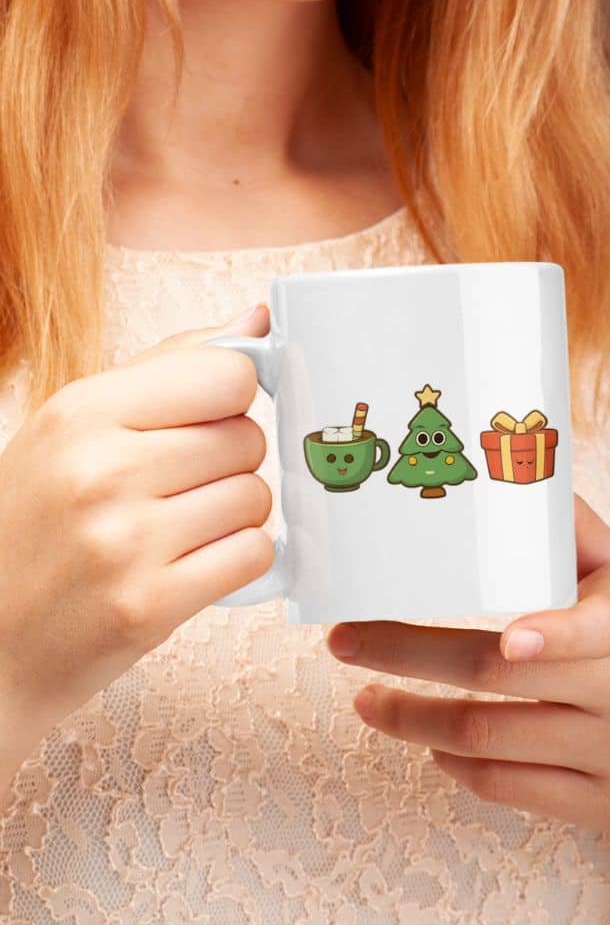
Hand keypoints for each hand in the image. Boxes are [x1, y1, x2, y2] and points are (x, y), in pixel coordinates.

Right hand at [0, 304, 273, 791]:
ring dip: (234, 513)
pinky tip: (193, 562)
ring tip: (181, 526)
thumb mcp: (74, 426)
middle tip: (181, 484)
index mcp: (81, 412)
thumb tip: (256, 317)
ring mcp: (126, 543)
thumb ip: (169, 366)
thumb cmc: (36, 522)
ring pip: (256, 497)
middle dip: (228, 460)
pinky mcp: (150, 606)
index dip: (229, 397)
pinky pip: (252, 554)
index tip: (207, 417)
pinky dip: (236, 559)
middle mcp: (102, 471)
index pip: (226, 374)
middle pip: (247, 437)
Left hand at [326, 493, 609, 843]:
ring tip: (366, 699)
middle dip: (407, 657)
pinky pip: (510, 790)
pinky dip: (454, 766)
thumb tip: (505, 464)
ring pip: (490, 741)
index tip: (510, 635)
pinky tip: (428, 742)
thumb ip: (572, 527)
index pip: (597, 626)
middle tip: (344, 640)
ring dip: (411, 719)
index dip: (554, 632)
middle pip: (501, 678)